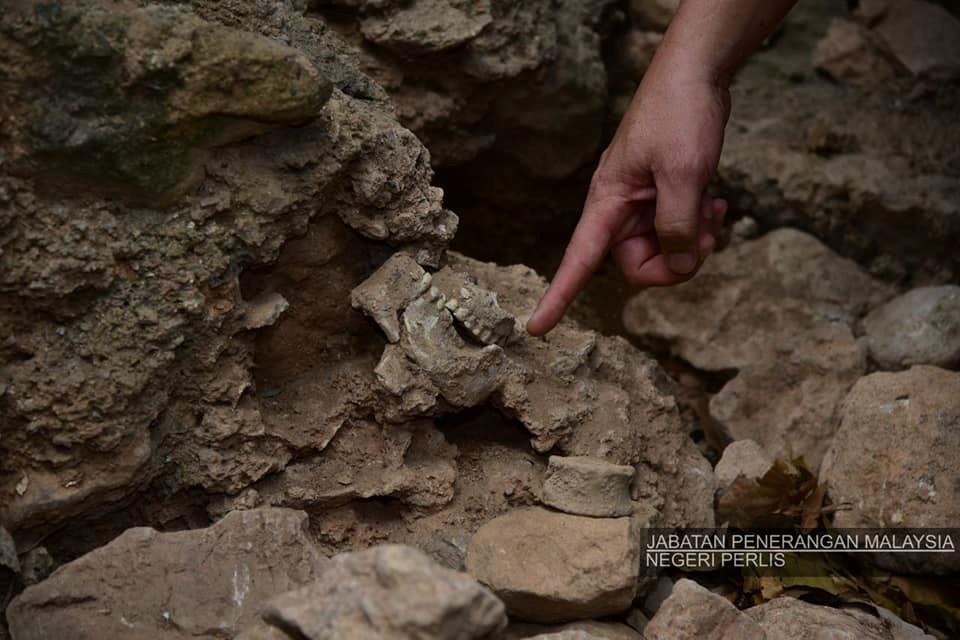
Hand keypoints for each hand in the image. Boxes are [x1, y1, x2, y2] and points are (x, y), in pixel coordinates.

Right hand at [526, 59, 730, 335]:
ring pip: (664, 252)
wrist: (696, 76)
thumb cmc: (679, 116)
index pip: (577, 260)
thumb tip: (678, 265)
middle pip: (639, 267)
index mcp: (606, 204)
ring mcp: (641, 206)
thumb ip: (678, 226)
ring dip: (694, 241)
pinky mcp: (663, 199)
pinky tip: (716, 202)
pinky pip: (678, 233)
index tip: (536, 329)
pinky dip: (699, 225)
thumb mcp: (684, 174)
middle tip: (705, 235)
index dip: (558, 296)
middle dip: (677, 261)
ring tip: (714, 209)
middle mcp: (618, 211)